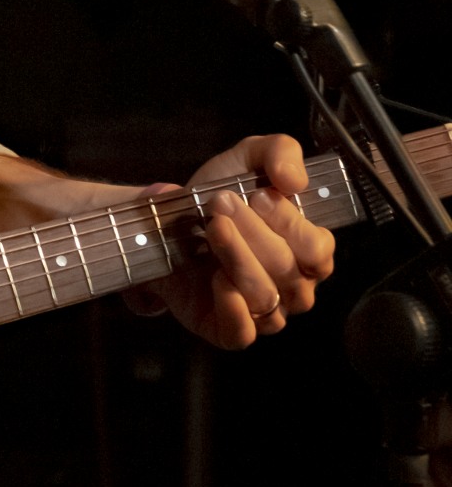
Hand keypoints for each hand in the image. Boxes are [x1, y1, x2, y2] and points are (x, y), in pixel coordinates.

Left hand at [146, 134, 334, 348]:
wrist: (168, 222)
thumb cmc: (221, 193)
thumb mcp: (250, 157)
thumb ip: (281, 152)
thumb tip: (294, 179)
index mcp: (308, 250)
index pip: (318, 251)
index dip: (290, 224)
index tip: (256, 195)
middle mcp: (293, 287)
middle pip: (288, 272)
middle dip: (252, 232)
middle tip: (221, 203)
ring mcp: (263, 312)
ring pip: (265, 299)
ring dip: (237, 258)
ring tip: (212, 228)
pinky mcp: (227, 329)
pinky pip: (241, 334)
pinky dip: (231, 307)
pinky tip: (216, 277)